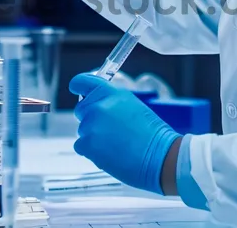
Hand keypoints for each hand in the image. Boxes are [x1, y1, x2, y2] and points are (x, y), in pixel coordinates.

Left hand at [70, 73, 180, 194]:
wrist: (159, 156)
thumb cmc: (152, 135)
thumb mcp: (133, 107)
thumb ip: (112, 103)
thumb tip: (99, 107)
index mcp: (112, 93)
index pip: (83, 81)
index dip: (78, 86)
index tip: (76, 89)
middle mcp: (99, 106)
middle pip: (81, 109)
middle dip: (90, 118)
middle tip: (109, 130)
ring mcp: (92, 126)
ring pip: (82, 130)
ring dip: (93, 137)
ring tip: (115, 144)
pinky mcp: (87, 145)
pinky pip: (80, 146)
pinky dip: (91, 152)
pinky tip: (109, 154)